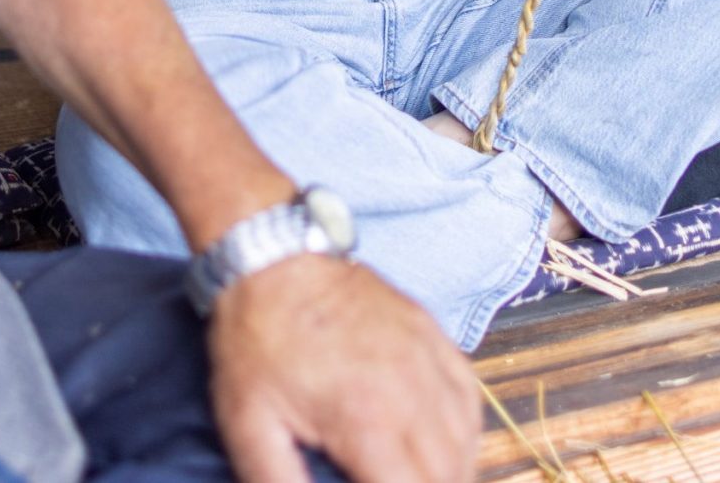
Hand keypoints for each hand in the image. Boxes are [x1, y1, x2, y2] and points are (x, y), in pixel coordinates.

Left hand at [210, 253, 476, 482]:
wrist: (273, 258)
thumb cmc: (257, 341)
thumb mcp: (248, 424)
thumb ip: (277, 482)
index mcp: (368, 421)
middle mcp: (412, 393)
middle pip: (447, 475)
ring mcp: (428, 359)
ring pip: (466, 441)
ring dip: (450, 471)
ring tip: (419, 479)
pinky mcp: (433, 335)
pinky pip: (470, 397)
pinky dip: (464, 431)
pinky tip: (443, 445)